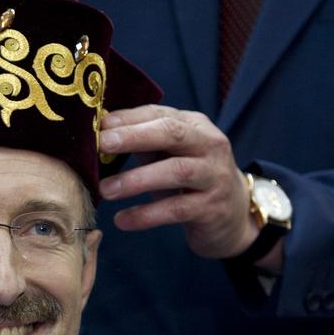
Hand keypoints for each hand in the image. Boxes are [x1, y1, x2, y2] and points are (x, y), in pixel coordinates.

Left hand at [98, 104, 261, 260]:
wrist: (234, 213)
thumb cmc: (190, 178)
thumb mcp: (169, 154)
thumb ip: (141, 142)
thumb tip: (100, 134)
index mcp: (195, 125)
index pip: (160, 114)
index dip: (129, 119)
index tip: (100, 125)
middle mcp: (209, 145)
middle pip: (172, 134)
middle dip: (134, 137)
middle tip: (102, 145)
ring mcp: (214, 176)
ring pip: (176, 171)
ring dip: (136, 180)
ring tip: (106, 190)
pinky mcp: (213, 208)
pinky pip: (177, 209)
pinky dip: (147, 215)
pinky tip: (123, 220)